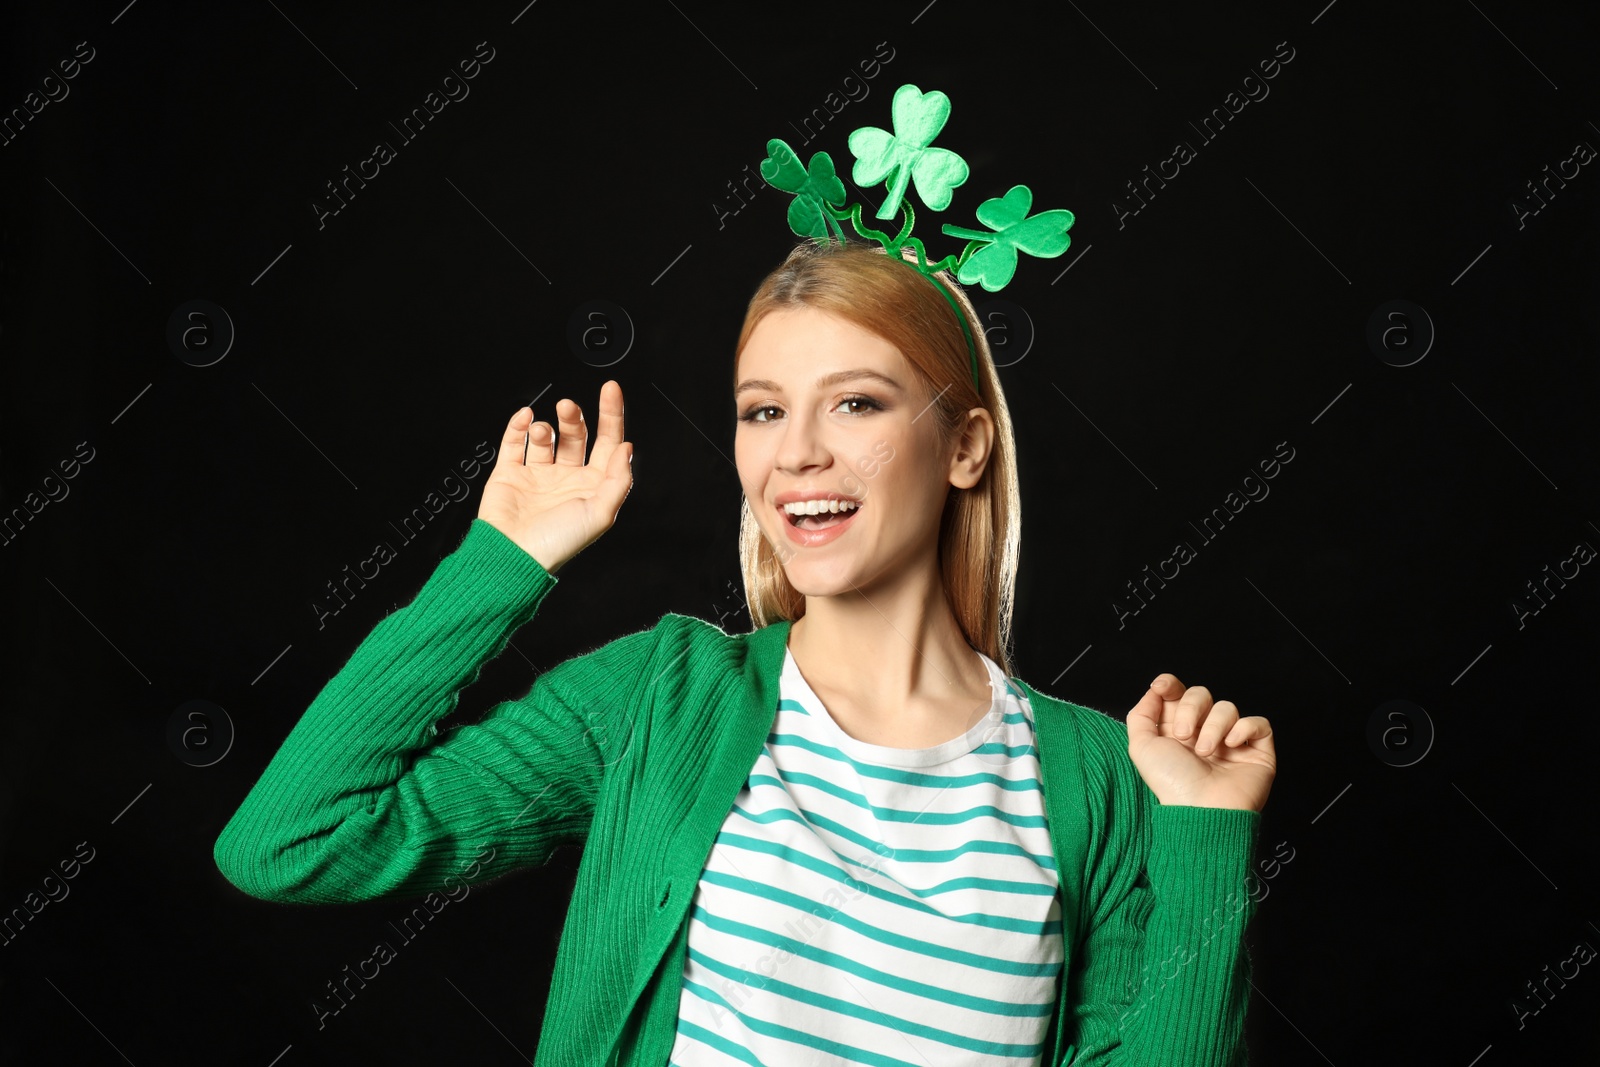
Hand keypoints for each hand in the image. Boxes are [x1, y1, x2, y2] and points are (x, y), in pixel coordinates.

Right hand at [477, 381, 632, 574]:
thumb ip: (618, 480)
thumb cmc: (557, 543)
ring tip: (544, 431)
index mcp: (592, 487)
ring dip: (547, 426)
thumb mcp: (601, 513)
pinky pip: (515, 442)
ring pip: (546, 437)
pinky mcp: (511, 474)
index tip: (611, 391)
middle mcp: (566, 479)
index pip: (607, 443)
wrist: (513, 556)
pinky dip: (519, 426)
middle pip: (576, 435)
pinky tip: (525, 419)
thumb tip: (626, 448)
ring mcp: (538, 475)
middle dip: (574, 418)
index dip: (611, 416)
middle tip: (568, 408)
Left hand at [1125, 674, 1275, 811]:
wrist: (1201, 809)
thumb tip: (1154, 691)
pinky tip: (1230, 747)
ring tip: (1205, 752)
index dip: (1170, 684)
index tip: (1162, 687)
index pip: (1177, 693)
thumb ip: (1141, 715)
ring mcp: (1231, 741)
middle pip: (1201, 694)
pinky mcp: (1257, 750)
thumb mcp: (1142, 747)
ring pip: (1227, 707)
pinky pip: (1258, 723)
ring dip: (1213, 727)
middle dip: (1190, 709)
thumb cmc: (1172, 783)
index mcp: (1177, 730)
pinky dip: (1243, 729)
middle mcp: (1204, 732)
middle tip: (1183, 735)